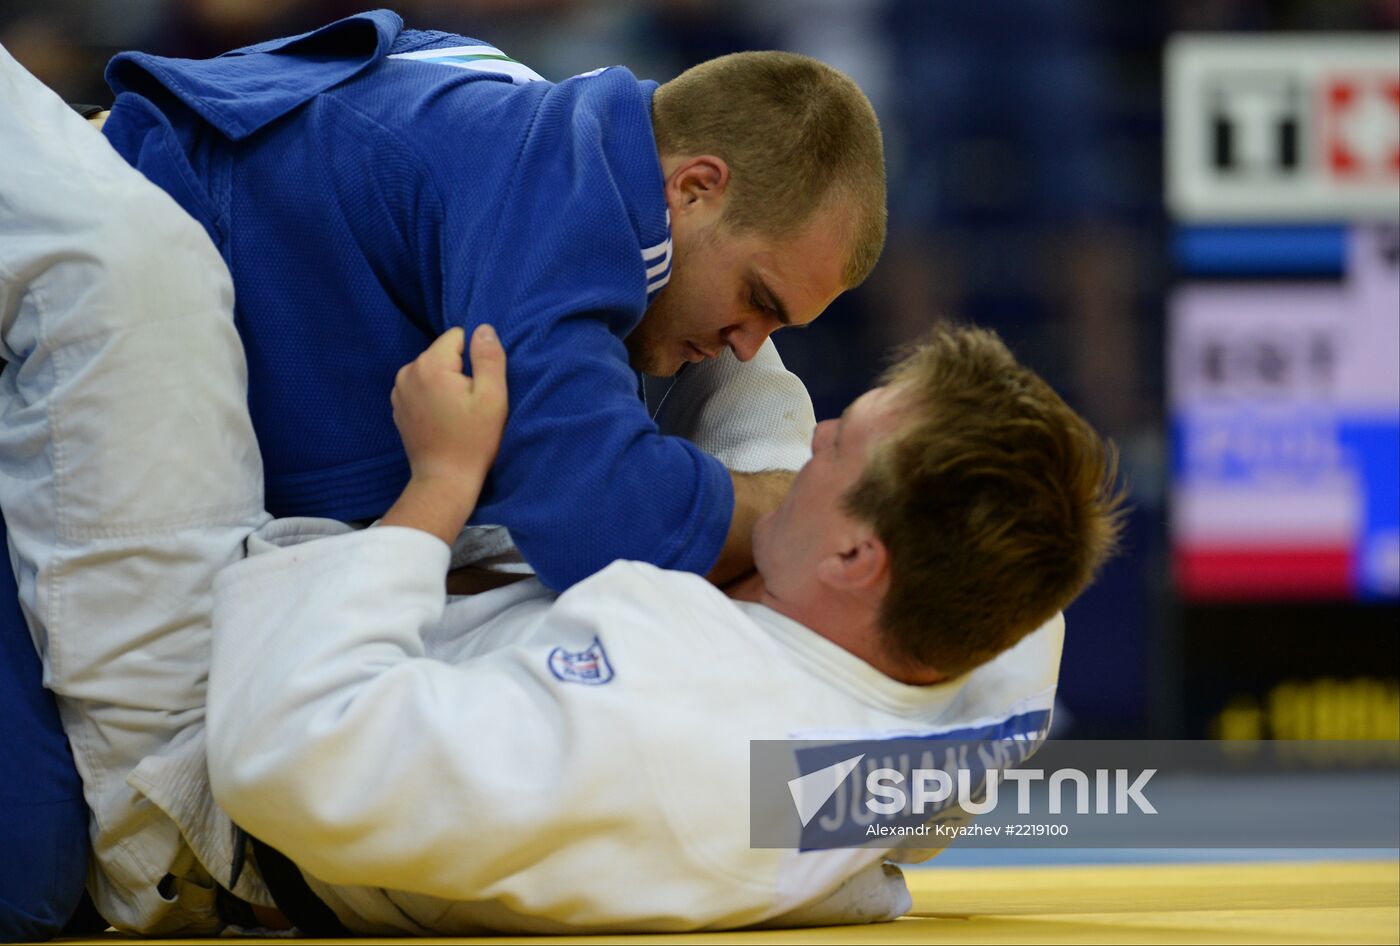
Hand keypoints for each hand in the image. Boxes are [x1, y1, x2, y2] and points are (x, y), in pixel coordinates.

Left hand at [391, 325, 507, 484]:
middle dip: (460, 371)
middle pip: (444, 353)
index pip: (458, 336)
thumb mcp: (493, 397)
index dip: (475, 359)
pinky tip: (443, 419)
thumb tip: (483, 327)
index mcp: (430, 365)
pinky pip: (422, 386)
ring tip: (456, 413)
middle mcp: (408, 371)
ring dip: (446, 383)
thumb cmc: (473, 440)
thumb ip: (489, 357)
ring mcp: (399, 390)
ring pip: (433, 369)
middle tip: (470, 403)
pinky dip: (433, 396)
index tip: (479, 387)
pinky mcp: (398, 406)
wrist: (445, 479)